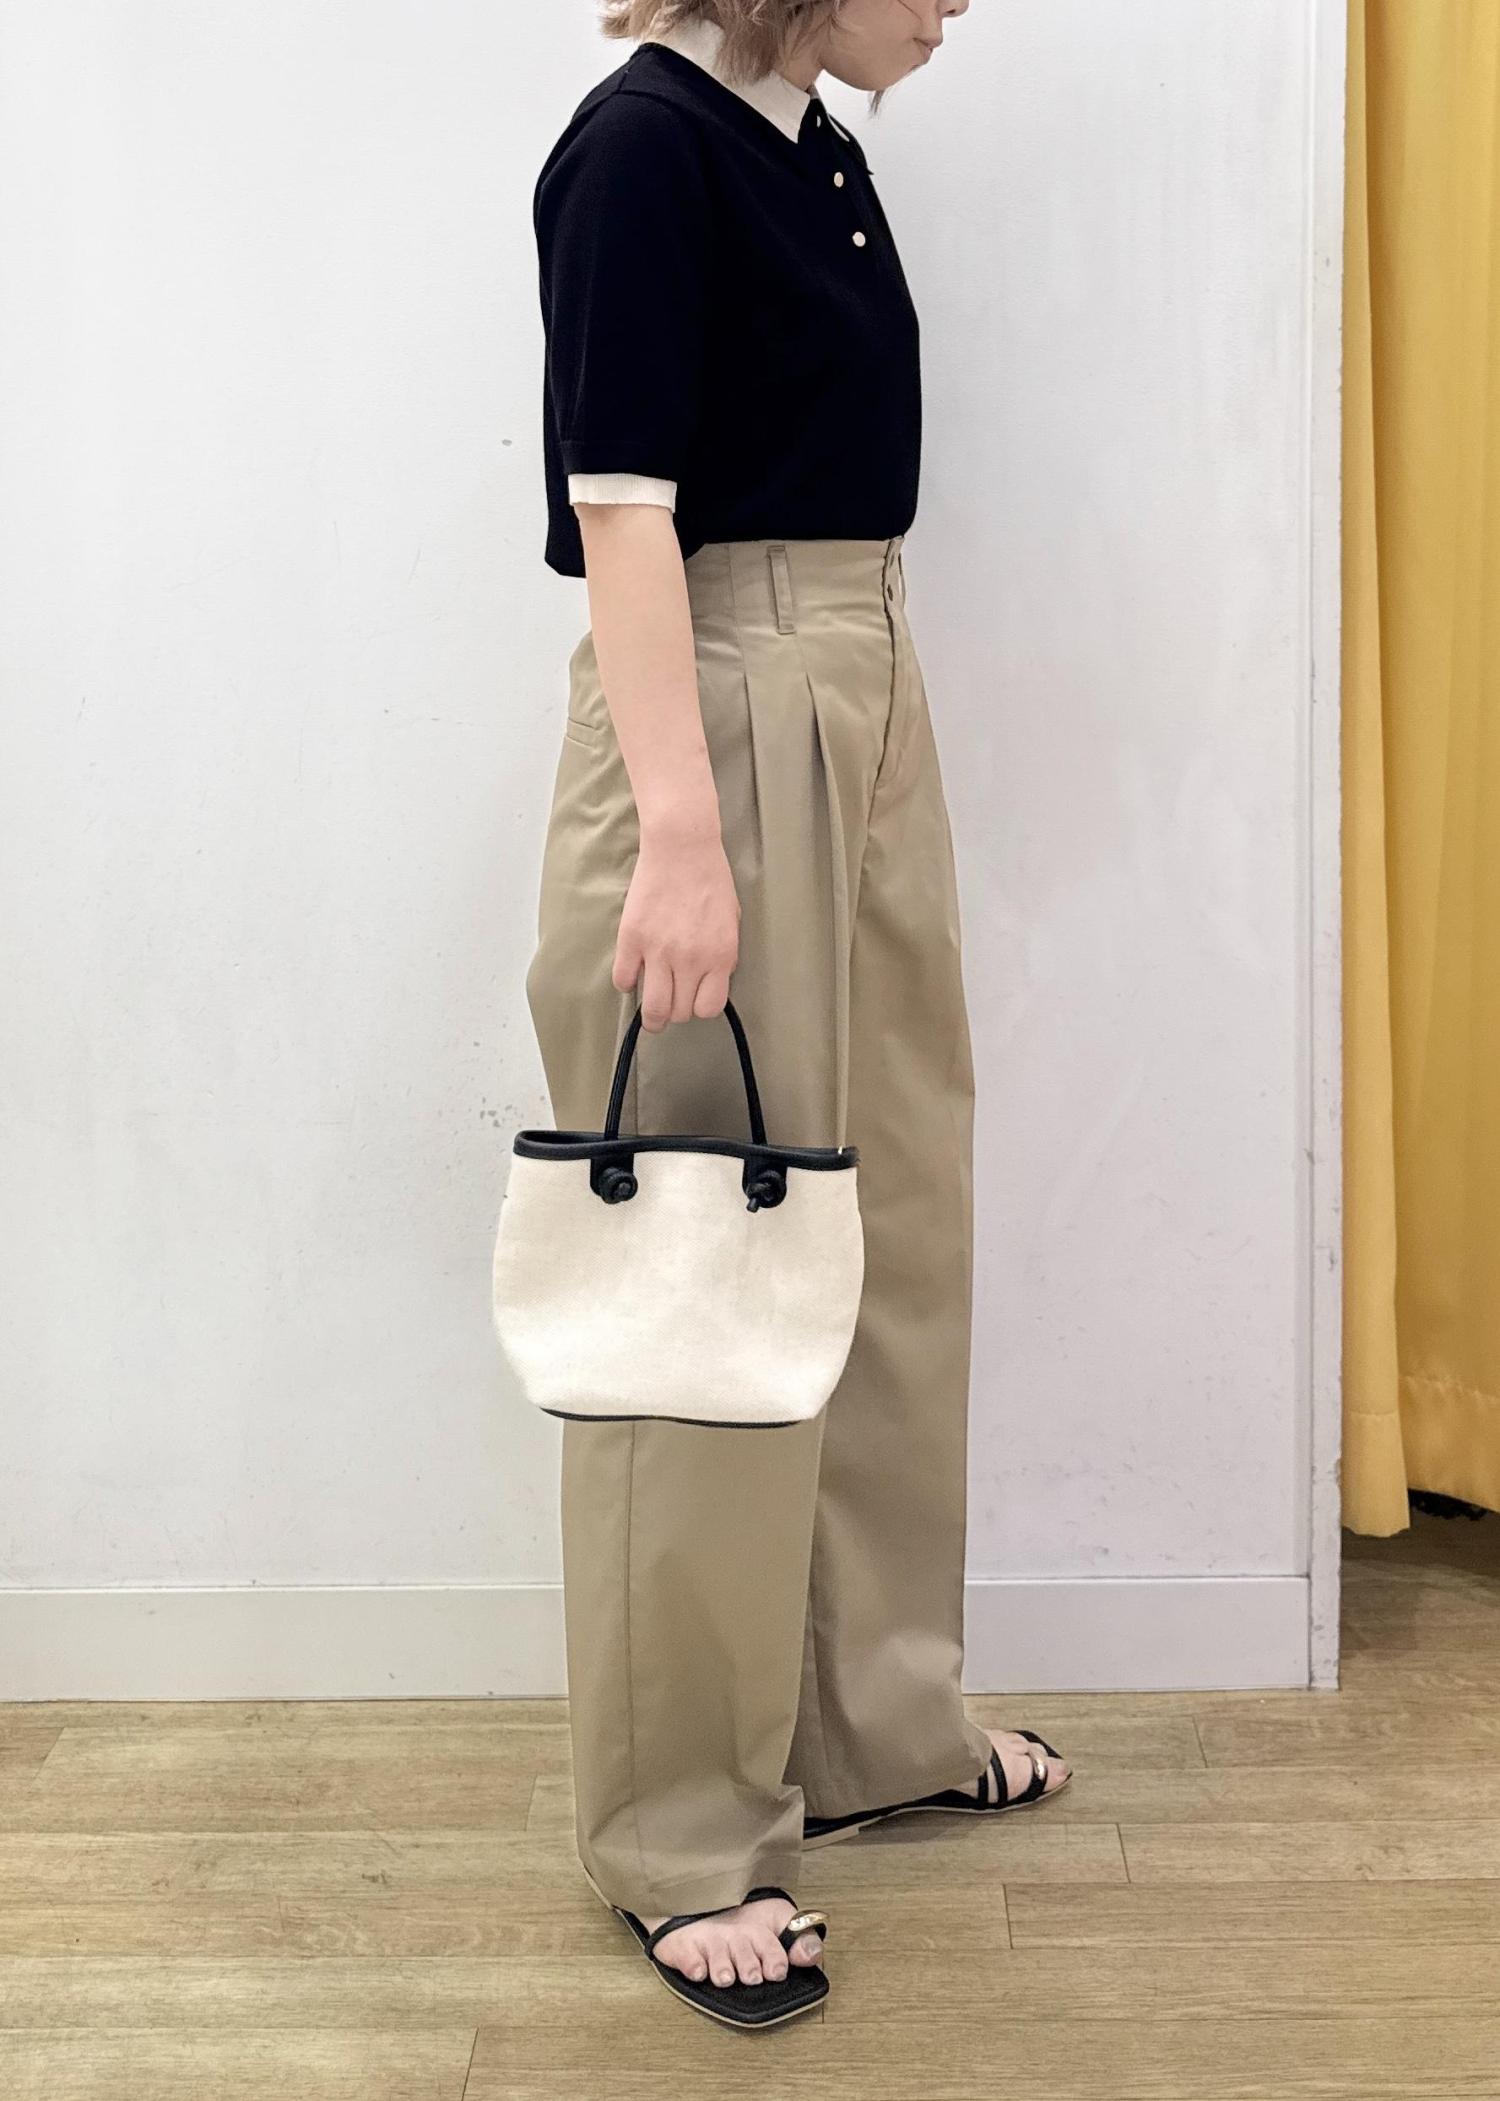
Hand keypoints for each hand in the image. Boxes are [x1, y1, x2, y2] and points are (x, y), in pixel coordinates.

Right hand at [612, 824, 740, 1030]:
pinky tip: (633, 974)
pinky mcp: (631, 939)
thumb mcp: (732, 922)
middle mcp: (690, 960)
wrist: (682, 849)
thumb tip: (711, 980)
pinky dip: (627, 982)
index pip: (708, 1008)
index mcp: (719, 957)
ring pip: (653, 1007)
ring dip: (652, 1016)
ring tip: (650, 1014)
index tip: (694, 1000)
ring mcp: (658, 952)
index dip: (700, 1007)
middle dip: (676, 1012)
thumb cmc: (711, 880)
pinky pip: (624, 979)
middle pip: (679, 1012)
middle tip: (671, 1003)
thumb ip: (723, 956)